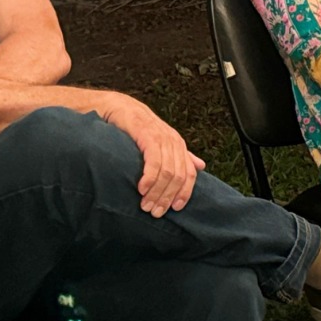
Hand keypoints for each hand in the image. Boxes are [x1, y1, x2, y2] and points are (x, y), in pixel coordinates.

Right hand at [101, 95, 206, 216]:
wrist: (119, 108)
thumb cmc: (138, 128)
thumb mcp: (162, 143)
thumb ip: (180, 156)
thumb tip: (201, 166)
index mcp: (179, 146)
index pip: (190, 174)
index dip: (185, 193)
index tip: (175, 209)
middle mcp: (174, 142)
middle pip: (178, 176)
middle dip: (167, 197)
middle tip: (155, 212)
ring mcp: (162, 138)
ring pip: (167, 172)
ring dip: (156, 192)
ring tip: (145, 205)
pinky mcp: (148, 135)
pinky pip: (154, 161)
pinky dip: (149, 178)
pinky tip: (141, 189)